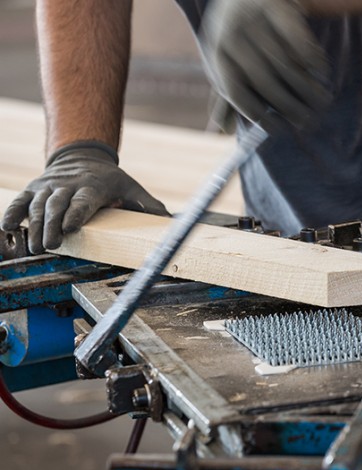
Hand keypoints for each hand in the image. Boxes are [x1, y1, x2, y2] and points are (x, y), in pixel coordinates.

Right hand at [1, 141, 168, 253]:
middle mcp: (67, 186)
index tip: (70, 228)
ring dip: (34, 226)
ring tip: (34, 247)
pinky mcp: (34, 189)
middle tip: (49, 246)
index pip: (83, 201)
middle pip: (57, 206)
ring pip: (37, 206)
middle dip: (52, 226)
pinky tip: (6, 227)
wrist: (82, 156)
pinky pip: (20, 201)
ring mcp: (48, 186)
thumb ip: (149, 206)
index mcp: (93, 187)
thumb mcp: (132, 188)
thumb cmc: (111, 180)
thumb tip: (171, 222)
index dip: (76, 214)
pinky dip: (12, 213)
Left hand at [200, 0, 330, 130]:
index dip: (257, 114)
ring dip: (306, 86)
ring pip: (283, 61)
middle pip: (262, 79)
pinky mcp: (274, 2)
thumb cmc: (240, 33)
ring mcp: (251, 16)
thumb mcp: (228, 59)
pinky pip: (297, 37)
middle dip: (288, 105)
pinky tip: (321, 70)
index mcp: (216, 52)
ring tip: (321, 100)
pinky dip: (311, 56)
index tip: (278, 130)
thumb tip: (225, 131)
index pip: (235, 91)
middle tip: (307, 122)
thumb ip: (228, 93)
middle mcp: (230, 33)